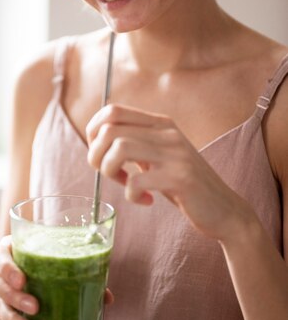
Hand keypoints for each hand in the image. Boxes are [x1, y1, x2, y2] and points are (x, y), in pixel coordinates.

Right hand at [0, 237, 114, 319]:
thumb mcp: (51, 254)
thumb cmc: (39, 256)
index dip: (8, 269)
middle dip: (15, 298)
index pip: (0, 256)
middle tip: (35, 307)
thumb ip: (76, 269)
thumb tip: (107, 297)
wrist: (20, 261)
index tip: (23, 281)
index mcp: (5, 250)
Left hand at [86, 103, 252, 241]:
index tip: (100, 154)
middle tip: (109, 175)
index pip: (112, 110)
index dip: (94, 132)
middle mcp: (167, 133)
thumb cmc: (183, 184)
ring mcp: (175, 154)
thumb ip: (135, 143)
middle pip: (109, 130)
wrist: (224, 209)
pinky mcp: (181, 178)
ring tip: (126, 185)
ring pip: (119, 148)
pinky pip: (137, 181)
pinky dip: (132, 194)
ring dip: (110, 171)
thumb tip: (97, 138)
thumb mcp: (159, 155)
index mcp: (160, 123)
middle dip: (96, 156)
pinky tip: (144, 200)